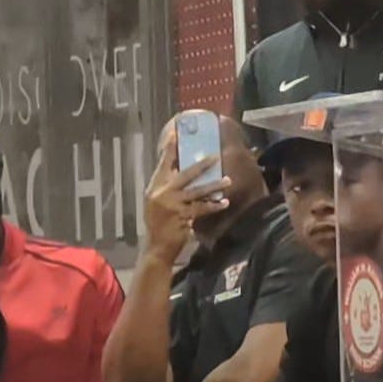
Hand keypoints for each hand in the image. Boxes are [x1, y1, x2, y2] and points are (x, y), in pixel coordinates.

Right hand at [143, 141, 229, 263]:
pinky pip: (202, 208)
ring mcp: (171, 205)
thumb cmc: (159, 223)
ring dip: (214, 186)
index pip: (163, 164)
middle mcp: (161, 193)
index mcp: (155, 187)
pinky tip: (224, 203)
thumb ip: (168, 187)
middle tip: (215, 156)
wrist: (156, 247)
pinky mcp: (181, 217)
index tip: (175, 134)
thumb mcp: (157, 201)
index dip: (169, 149)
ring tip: (228, 180)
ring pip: (197, 191)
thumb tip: (184, 170)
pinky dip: (214, 205)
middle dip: (201, 165)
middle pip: (184, 174)